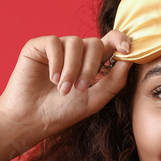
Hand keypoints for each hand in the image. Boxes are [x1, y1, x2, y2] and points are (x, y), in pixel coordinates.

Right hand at [0, 30, 132, 160]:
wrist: (31, 120)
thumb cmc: (62, 112)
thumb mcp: (94, 99)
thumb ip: (114, 81)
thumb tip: (129, 59)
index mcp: (91, 63)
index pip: (110, 42)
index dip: (120, 40)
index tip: (126, 50)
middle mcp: (75, 53)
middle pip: (94, 43)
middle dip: (91, 66)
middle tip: (80, 89)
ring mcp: (57, 48)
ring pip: (75, 42)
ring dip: (72, 68)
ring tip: (63, 89)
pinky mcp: (38, 46)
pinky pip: (54, 42)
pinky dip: (56, 62)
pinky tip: (51, 79)